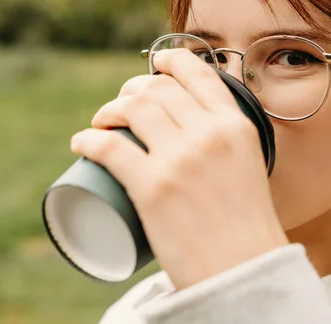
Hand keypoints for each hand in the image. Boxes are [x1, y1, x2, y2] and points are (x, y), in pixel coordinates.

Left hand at [69, 49, 288, 288]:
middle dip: (133, 89)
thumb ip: (227, 145)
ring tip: (102, 122)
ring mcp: (180, 159)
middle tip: (122, 103)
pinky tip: (82, 142)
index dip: (172, 60)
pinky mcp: (153, 187)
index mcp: (236, 127)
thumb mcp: (248, 167)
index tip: (155, 63)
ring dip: (108, 110)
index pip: (200, 74)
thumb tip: (194, 134)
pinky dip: (88, 139)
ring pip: (132, 109)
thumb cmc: (245, 224)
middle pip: (158, 90)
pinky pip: (108, 148)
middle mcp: (209, 134)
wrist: (244, 268)